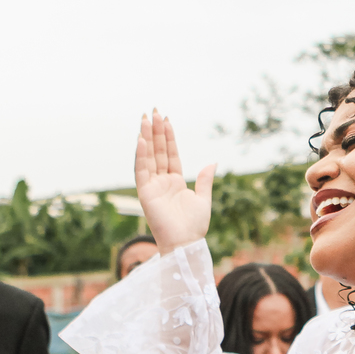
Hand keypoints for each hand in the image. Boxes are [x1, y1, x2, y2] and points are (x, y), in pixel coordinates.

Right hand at [134, 110, 215, 254]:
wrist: (186, 242)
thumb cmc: (195, 225)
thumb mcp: (204, 198)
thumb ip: (205, 180)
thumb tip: (213, 162)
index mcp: (176, 182)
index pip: (170, 154)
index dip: (168, 137)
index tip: (166, 120)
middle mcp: (162, 181)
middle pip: (158, 152)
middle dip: (155, 132)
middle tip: (153, 111)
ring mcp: (152, 186)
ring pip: (148, 157)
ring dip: (146, 138)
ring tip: (145, 119)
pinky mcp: (145, 193)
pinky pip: (142, 171)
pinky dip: (141, 156)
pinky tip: (142, 140)